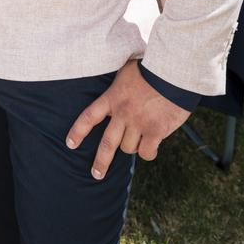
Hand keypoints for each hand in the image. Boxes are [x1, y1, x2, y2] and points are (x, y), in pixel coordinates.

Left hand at [66, 60, 190, 178]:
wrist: (172, 72)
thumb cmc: (150, 69)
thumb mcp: (126, 72)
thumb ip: (118, 85)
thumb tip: (115, 89)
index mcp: (113, 97)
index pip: (89, 116)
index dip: (78, 132)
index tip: (70, 144)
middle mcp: (123, 113)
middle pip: (107, 143)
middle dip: (100, 162)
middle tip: (96, 174)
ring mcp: (139, 123)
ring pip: (129, 148)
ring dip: (132, 146)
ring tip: (140, 136)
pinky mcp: (156, 131)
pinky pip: (147, 153)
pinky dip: (149, 152)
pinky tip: (153, 146)